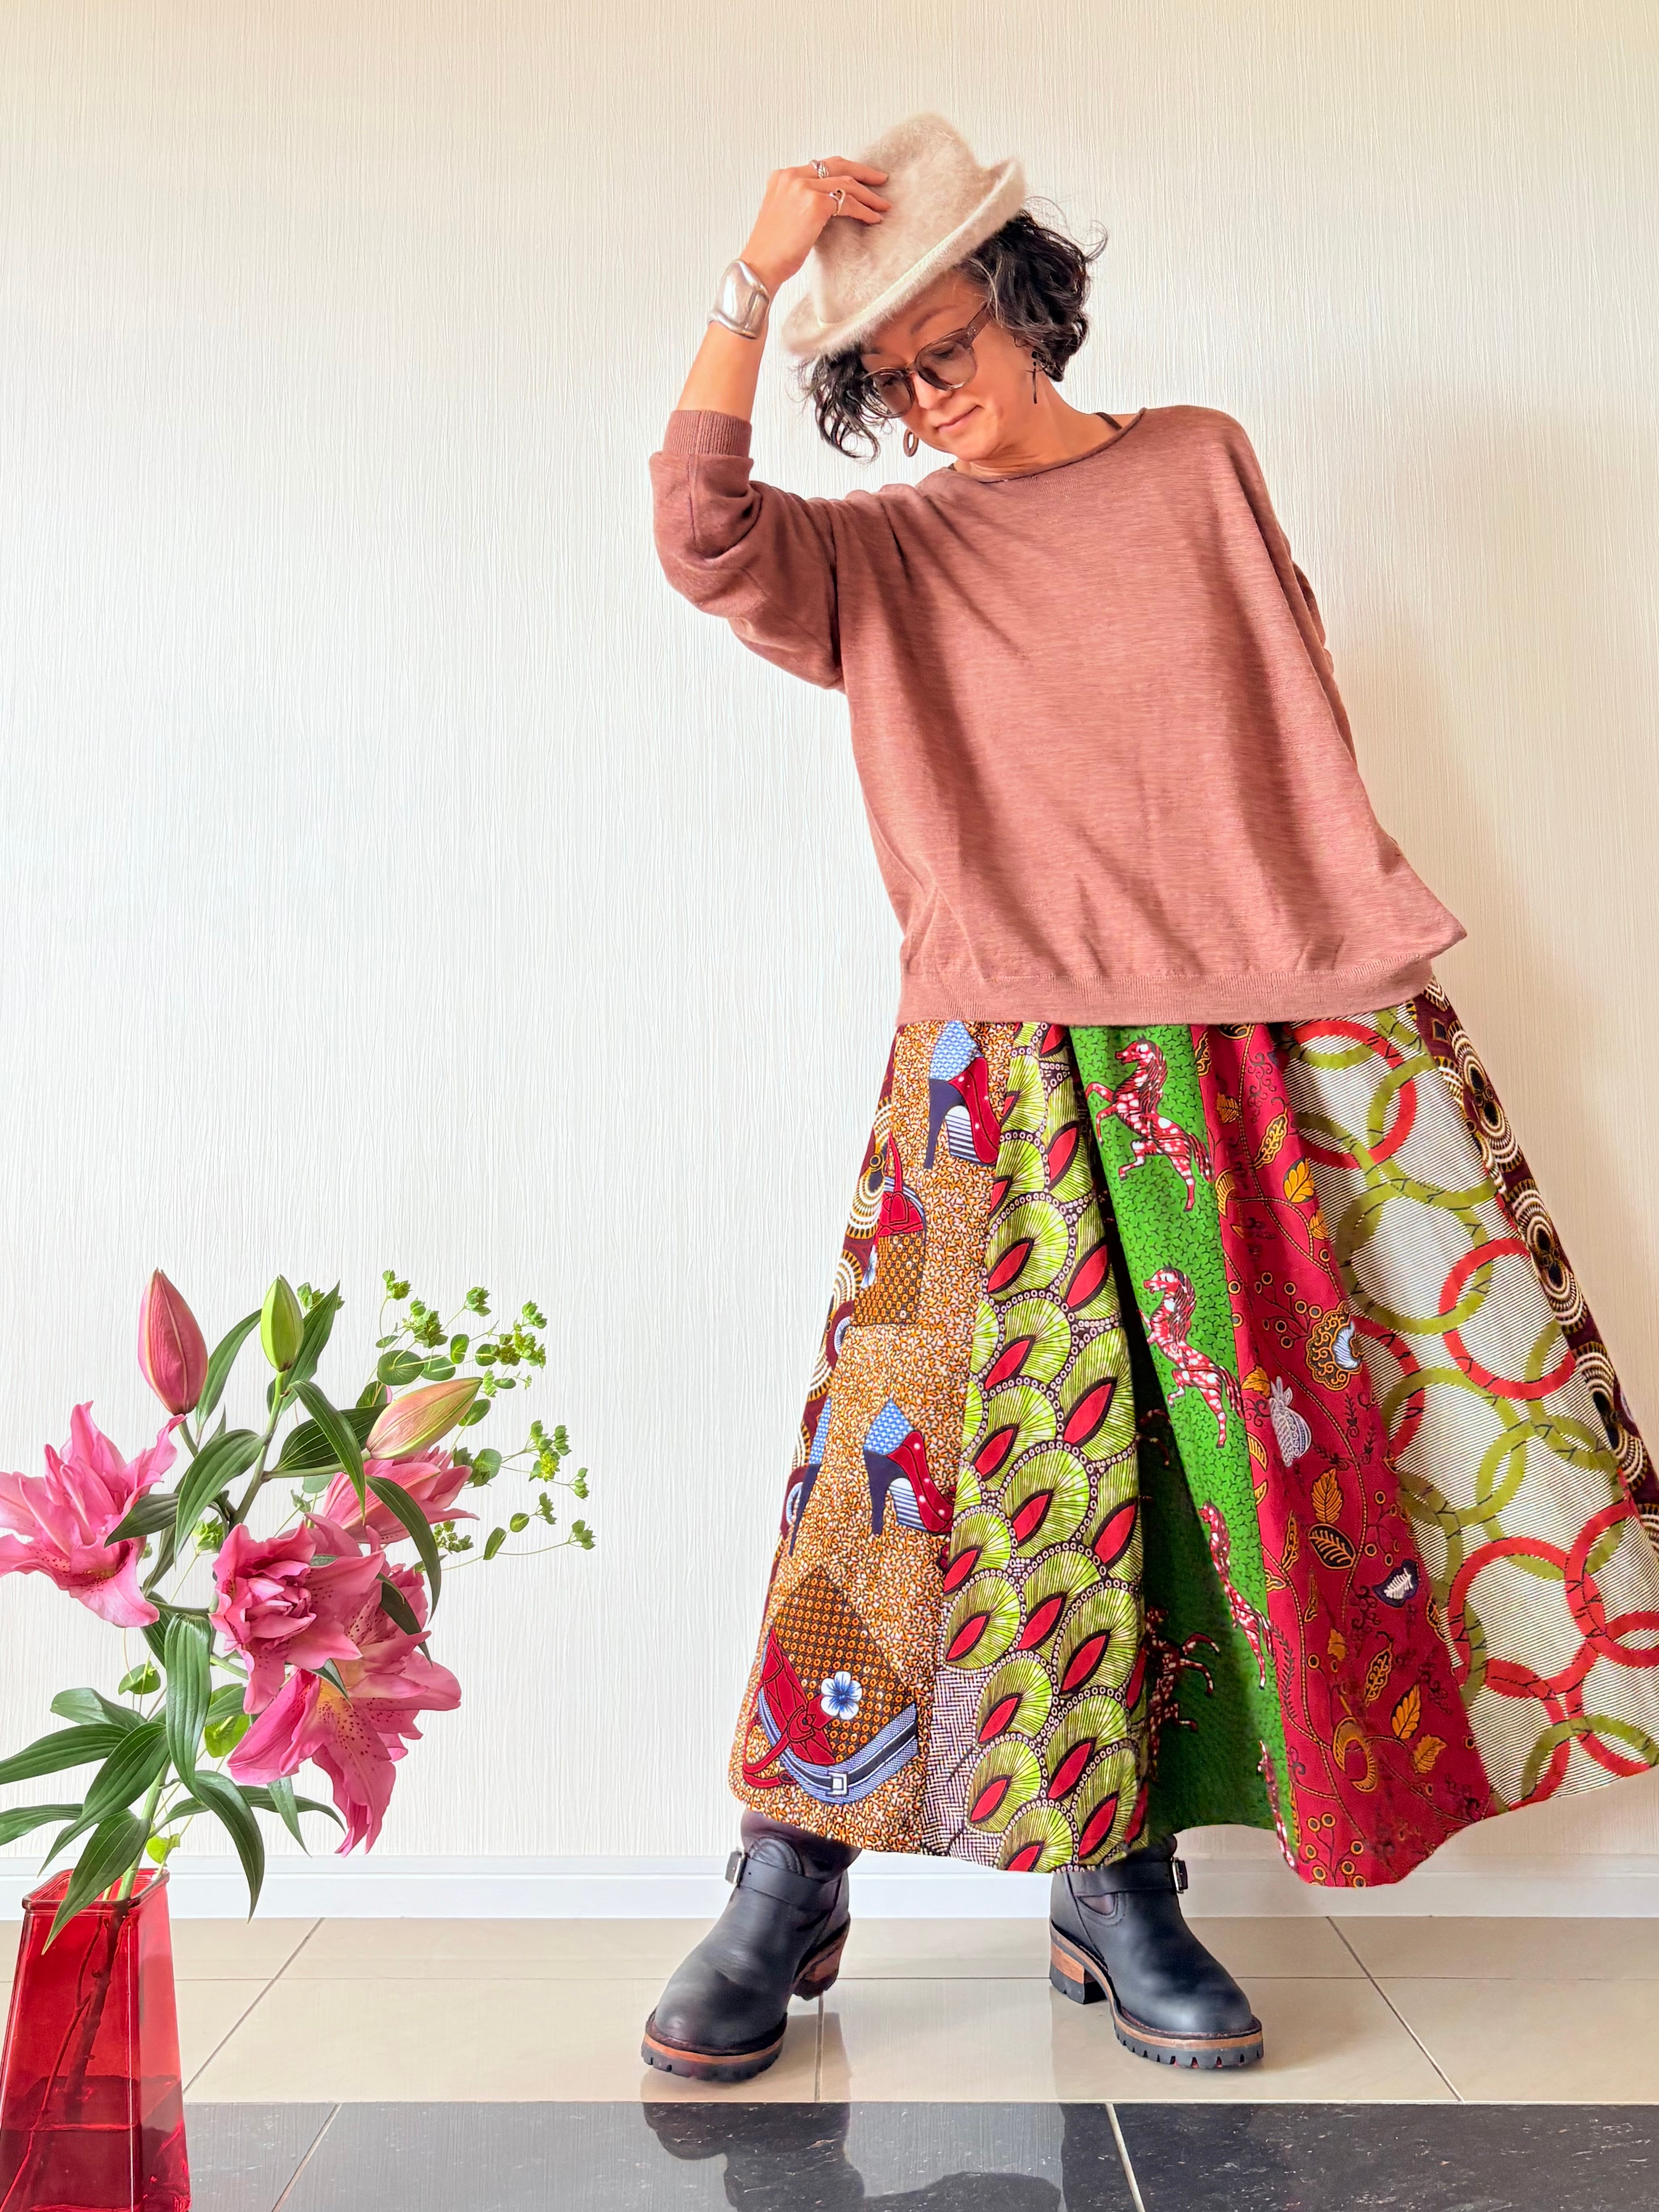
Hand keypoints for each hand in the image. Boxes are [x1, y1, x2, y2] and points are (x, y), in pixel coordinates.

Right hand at [740, 158, 889, 293]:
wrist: (760, 266)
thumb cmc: (772, 251)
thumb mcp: (783, 215)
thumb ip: (800, 201)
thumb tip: (828, 204)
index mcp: (783, 177)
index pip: (820, 166)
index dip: (843, 170)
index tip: (859, 178)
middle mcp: (792, 176)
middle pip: (836, 165)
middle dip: (862, 172)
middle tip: (880, 180)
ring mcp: (804, 187)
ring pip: (846, 183)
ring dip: (868, 195)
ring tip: (883, 205)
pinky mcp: (815, 204)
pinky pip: (848, 203)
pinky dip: (864, 211)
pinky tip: (874, 218)